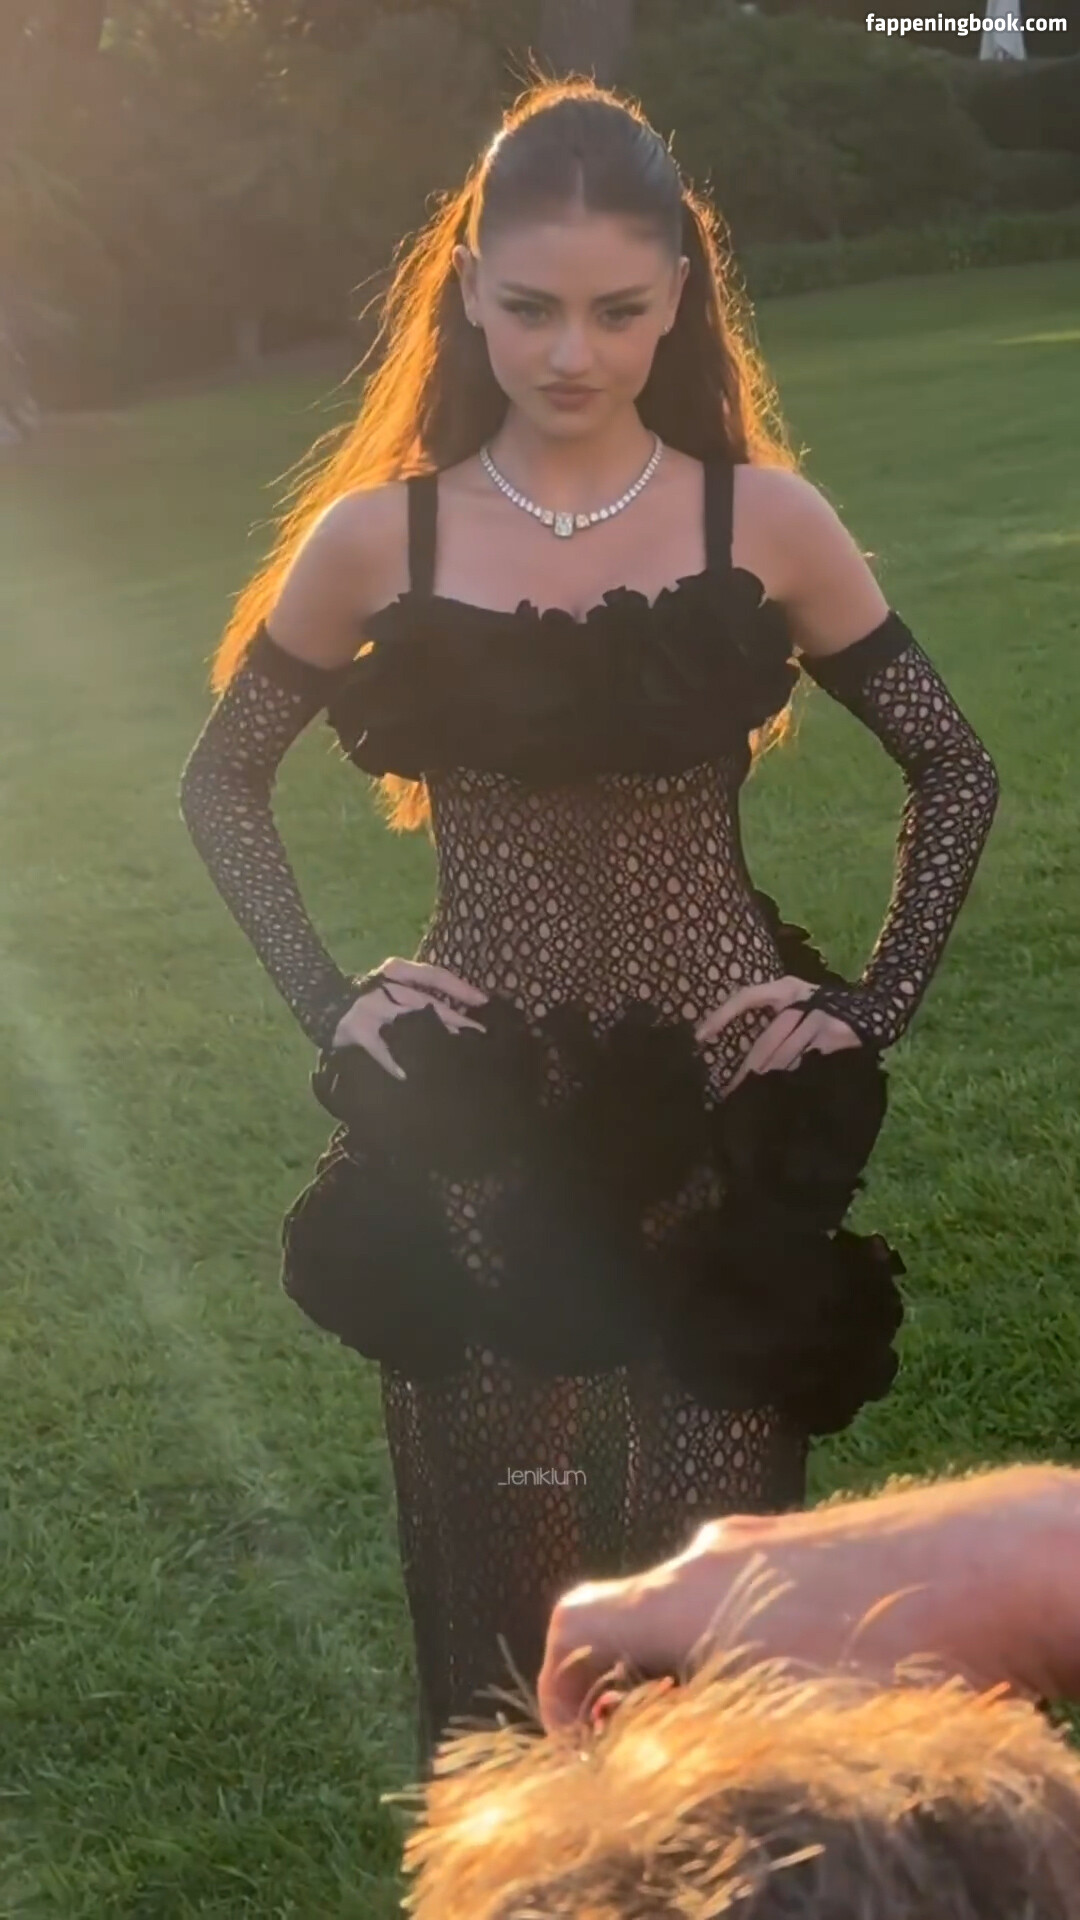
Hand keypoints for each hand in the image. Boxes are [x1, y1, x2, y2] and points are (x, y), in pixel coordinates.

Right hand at [330, 957, 487, 1079]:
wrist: (324, 1000)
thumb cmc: (367, 990)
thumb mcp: (392, 979)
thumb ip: (418, 986)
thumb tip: (460, 1003)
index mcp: (396, 970)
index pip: (434, 975)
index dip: (460, 988)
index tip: (483, 1002)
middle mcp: (384, 986)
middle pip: (427, 1002)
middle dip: (456, 1018)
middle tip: (480, 1034)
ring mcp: (370, 1009)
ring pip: (407, 1023)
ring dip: (433, 1036)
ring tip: (455, 1051)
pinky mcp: (357, 1031)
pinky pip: (378, 1050)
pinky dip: (392, 1062)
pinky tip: (406, 1075)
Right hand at [536, 1465, 1079, 1734]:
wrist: (998, 1560)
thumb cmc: (893, 1651)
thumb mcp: (777, 1726)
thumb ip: (688, 1741)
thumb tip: (636, 1752)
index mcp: (683, 1594)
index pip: (573, 1623)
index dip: (557, 1689)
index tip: (587, 1747)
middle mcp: (712, 1554)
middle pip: (634, 1619)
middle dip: (637, 1690)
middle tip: (669, 1754)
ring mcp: (767, 1538)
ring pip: (698, 1609)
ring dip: (700, 1670)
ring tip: (750, 1727)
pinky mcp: (817, 1540)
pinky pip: (753, 1594)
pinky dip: (750, 1644)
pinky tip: (815, 1688)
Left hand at [695, 975, 861, 1094]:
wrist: (871, 1010)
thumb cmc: (821, 1007)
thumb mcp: (794, 1002)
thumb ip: (770, 1019)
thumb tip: (735, 1047)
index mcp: (784, 987)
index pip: (746, 997)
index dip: (722, 1015)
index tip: (701, 1036)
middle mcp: (798, 998)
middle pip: (766, 1039)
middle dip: (748, 1068)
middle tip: (732, 1088)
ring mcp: (816, 1016)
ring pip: (784, 1054)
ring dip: (769, 1074)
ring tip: (753, 1091)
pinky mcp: (830, 1033)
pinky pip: (803, 1059)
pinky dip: (791, 1071)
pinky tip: (781, 1085)